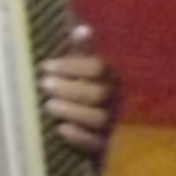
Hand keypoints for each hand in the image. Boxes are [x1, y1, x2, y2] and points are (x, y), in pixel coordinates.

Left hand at [42, 36, 119, 160]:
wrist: (131, 127)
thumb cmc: (104, 88)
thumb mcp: (99, 68)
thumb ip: (88, 51)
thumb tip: (81, 29)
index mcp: (122, 74)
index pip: (99, 67)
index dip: (73, 65)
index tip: (46, 66)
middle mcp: (125, 97)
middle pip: (98, 92)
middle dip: (69, 88)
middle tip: (45, 85)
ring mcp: (122, 123)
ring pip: (99, 118)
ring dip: (71, 110)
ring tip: (48, 105)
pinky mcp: (116, 146)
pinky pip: (99, 143)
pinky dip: (80, 136)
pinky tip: (61, 129)